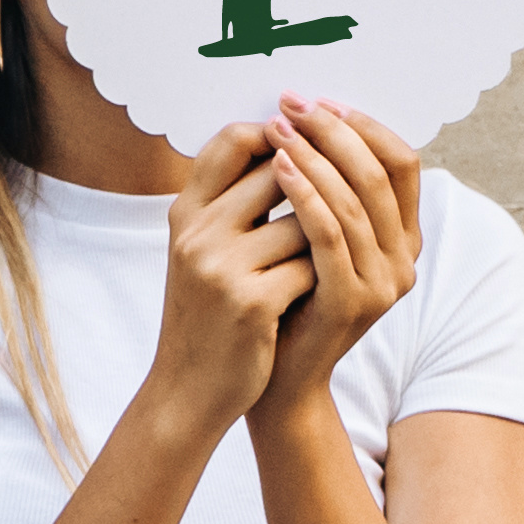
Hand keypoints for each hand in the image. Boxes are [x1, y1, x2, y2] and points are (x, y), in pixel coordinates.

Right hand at [138, 122, 312, 427]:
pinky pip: (312, 266)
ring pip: (308, 218)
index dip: (279, 132)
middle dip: (320, 182)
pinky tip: (312, 296)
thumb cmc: (210, 314)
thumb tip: (297, 149)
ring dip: (327, 236)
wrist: (188, 390)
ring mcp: (220, 267)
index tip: (311, 145)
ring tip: (324, 258)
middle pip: (281, 168)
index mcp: (185, 213)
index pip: (232, 139)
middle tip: (339, 202)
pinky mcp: (250, 303)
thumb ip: (237, 203)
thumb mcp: (206, 252)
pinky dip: (321, 277)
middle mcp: (196, 232)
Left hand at [252, 94, 425, 421]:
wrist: (272, 377)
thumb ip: (322, 196)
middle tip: (293, 102)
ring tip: (278, 127)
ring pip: (357, 200)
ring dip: (316, 156)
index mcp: (402, 238)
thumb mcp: (307, 241)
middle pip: (381, 174)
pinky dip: (306, 195)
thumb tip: (300, 126)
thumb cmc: (283, 300)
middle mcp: (404, 258)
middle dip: (336, 132)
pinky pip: (331, 235)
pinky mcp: (353, 301)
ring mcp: (384, 281)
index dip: (363, 127)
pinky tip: (277, 168)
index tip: (318, 101)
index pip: (402, 163)